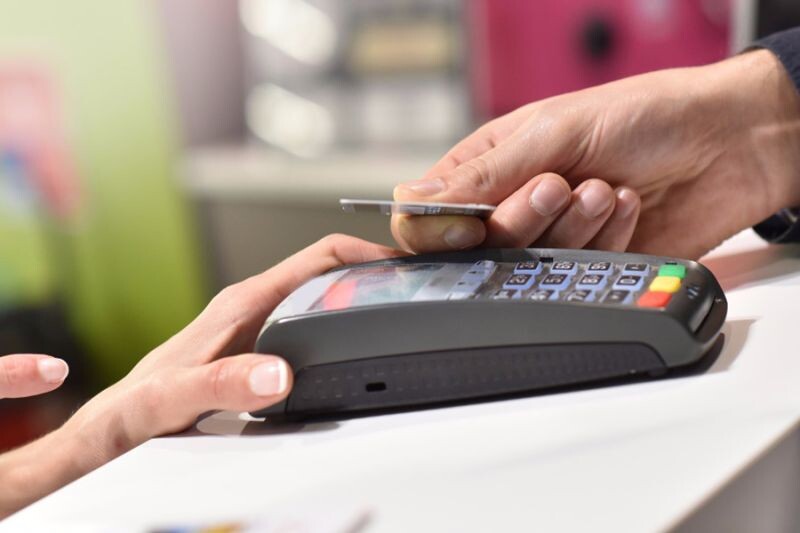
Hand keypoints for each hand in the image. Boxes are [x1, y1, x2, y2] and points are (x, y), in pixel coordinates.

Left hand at [0, 234, 401, 516]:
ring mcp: (258, 322)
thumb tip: (280, 373)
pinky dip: (342, 321)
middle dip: (374, 271)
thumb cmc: (139, 407)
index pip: (319, 256)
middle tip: (415, 287)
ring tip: (397, 308)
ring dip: (360, 296)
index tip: (404, 261)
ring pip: (323, 294)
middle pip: (329, 270)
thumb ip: (223, 384)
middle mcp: (254, 304)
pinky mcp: (259, 343)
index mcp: (244, 302)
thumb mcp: (175, 398)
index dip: (366, 250)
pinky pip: (313, 320)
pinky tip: (355, 343)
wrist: (117, 425)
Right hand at [393, 49, 799, 258]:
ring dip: (574, 226)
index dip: (442, 229)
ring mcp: (554, 237)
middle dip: (524, 220)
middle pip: (483, 245)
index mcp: (491, 165)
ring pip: (531, 264)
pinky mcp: (592, 264)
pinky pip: (580, 272)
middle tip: (559, 187)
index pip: (433, 211)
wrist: (726, 142)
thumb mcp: (552, 131)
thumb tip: (412, 201)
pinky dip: (608, 240)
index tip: (470, 228)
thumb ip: (482, 175)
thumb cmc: (641, 115)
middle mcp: (516, 203)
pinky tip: (628, 205)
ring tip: (607, 187)